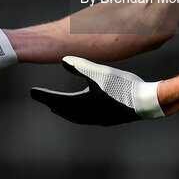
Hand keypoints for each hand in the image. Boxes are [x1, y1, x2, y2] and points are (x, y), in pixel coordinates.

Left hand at [30, 56, 164, 125]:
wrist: (145, 102)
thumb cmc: (123, 86)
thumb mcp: (99, 73)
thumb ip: (80, 66)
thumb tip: (63, 60)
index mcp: (83, 104)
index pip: (57, 100)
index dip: (44, 95)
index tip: (32, 92)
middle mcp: (88, 114)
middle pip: (64, 111)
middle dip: (53, 104)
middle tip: (43, 99)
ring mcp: (99, 118)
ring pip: (75, 116)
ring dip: (65, 111)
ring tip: (58, 107)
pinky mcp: (109, 118)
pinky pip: (86, 118)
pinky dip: (77, 113)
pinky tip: (84, 109)